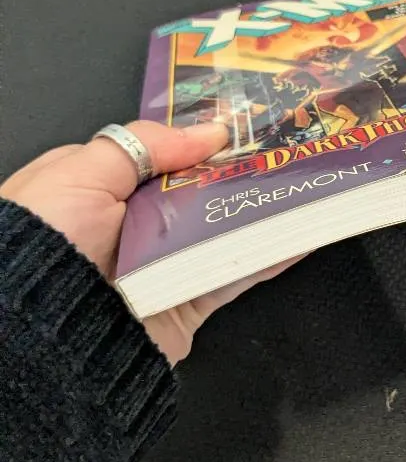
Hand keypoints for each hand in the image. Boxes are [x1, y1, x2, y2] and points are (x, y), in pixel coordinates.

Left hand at [0, 122, 301, 363]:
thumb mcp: (81, 173)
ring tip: (305, 183)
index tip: (243, 124)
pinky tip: (300, 233)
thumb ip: (143, 145)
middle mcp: (132, 226)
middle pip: (199, 190)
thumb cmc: (46, 246)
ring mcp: (163, 265)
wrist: (44, 337)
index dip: (199, 139)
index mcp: (98, 188)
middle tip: (286, 148)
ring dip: (264, 208)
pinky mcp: (187, 302)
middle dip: (241, 171)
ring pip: (225, 229)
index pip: (159, 155)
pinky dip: (270, 256)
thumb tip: (209, 132)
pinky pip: (235, 274)